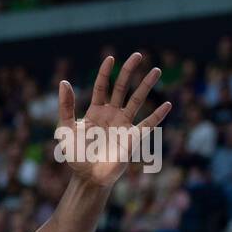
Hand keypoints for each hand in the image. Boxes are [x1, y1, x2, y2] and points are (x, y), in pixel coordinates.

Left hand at [55, 52, 172, 186]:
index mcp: (95, 112)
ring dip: (146, 85)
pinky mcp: (133, 138)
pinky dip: (158, 115)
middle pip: (121, 88)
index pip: (101, 87)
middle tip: (137, 55)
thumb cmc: (75, 155)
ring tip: (155, 70)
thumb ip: (65, 107)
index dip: (105, 73)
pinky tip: (167, 105)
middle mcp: (112, 115)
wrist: (87, 177)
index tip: (110, 58)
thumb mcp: (65, 129)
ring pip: (137, 100)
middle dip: (129, 71)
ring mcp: (123, 125)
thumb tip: (64, 82)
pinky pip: (148, 124)